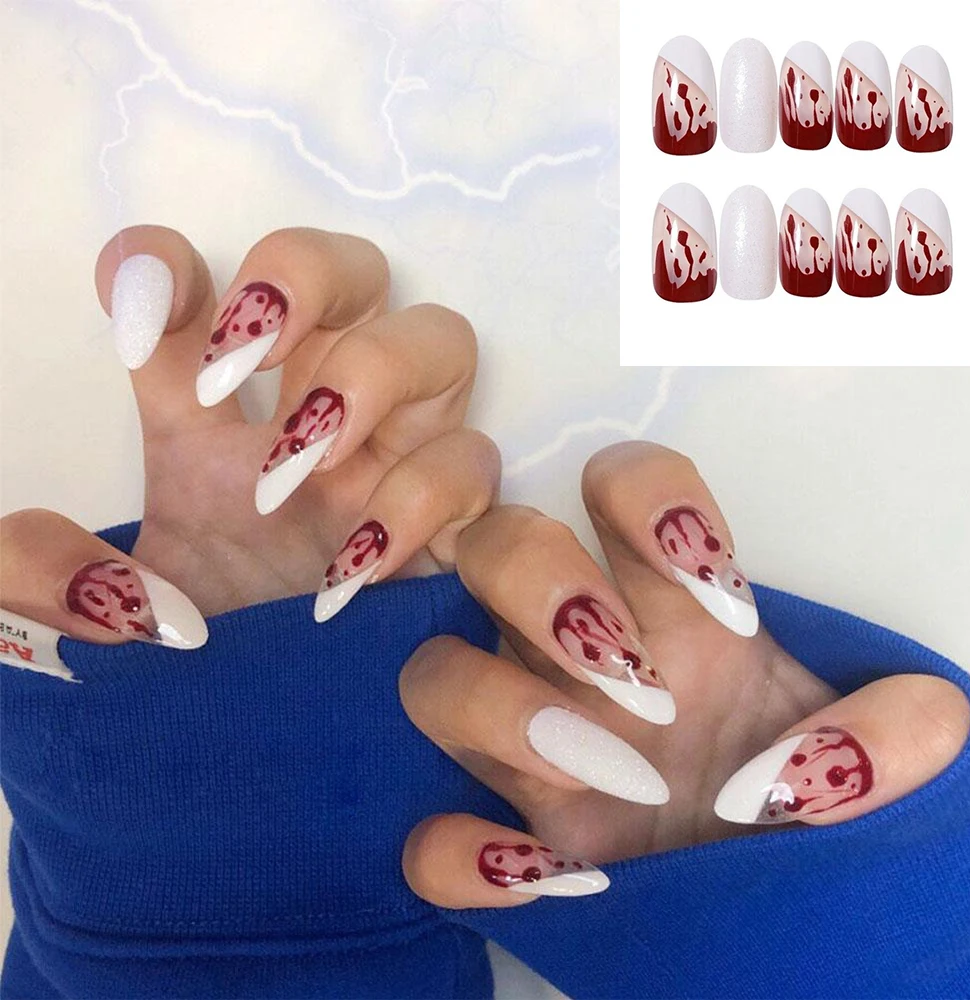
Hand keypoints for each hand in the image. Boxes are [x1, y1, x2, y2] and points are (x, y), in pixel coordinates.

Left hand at [1, 226, 496, 657]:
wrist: (263, 758)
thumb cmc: (179, 681)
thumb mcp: (72, 627)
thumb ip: (35, 577)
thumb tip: (99, 570)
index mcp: (207, 422)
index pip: (197, 291)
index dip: (169, 266)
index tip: (140, 318)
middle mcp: (307, 420)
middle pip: (353, 270)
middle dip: (306, 278)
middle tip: (242, 365)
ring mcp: (388, 467)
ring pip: (440, 341)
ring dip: (370, 377)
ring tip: (298, 468)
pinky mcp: (450, 534)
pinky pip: (472, 470)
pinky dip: (417, 499)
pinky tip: (351, 568)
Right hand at [398, 442, 969, 905]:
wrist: (756, 906)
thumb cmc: (793, 804)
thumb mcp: (852, 766)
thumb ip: (884, 740)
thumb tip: (929, 720)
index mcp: (664, 609)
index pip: (620, 484)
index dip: (643, 498)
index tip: (706, 587)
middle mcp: (577, 654)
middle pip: (495, 544)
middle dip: (541, 583)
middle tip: (632, 679)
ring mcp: (527, 742)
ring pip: (432, 673)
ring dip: (498, 709)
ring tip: (609, 780)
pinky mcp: (502, 838)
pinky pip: (428, 836)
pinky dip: (462, 855)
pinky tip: (539, 876)